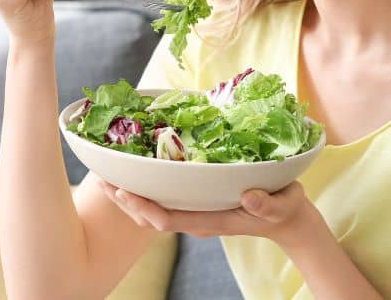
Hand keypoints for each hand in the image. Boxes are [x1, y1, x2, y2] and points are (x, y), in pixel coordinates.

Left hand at [98, 178, 320, 250]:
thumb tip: (249, 197)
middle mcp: (197, 218)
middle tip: (101, 176)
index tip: (123, 191)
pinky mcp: (200, 203)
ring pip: (154, 208)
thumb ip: (266, 203)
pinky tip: (138, 169)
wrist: (289, 219)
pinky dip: (148, 186)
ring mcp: (197, 211)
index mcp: (210, 220)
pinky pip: (166, 198)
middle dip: (125, 199)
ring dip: (131, 193)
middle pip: (151, 215)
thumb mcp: (281, 205)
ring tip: (108, 173)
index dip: (142, 207)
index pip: (167, 219)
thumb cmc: (285, 209)